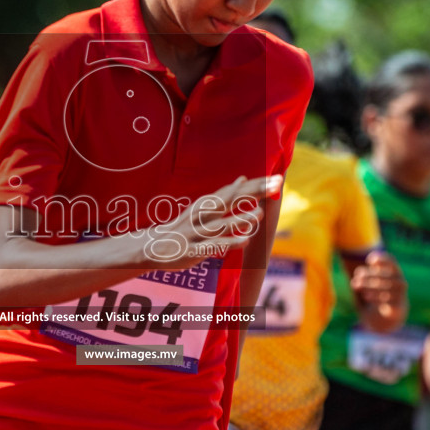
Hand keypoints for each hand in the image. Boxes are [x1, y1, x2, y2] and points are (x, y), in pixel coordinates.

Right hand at [151, 174, 277, 268]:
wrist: (152, 247)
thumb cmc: (183, 227)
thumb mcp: (201, 208)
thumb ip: (223, 195)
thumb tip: (243, 179)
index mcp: (206, 204)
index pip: (234, 191)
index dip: (256, 185)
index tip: (277, 178)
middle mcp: (202, 215)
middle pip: (230, 201)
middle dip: (253, 193)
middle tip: (276, 185)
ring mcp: (197, 233)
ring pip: (221, 225)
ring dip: (240, 219)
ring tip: (258, 214)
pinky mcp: (193, 251)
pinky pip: (213, 246)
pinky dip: (228, 243)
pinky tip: (244, 241)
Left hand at [352, 250, 407, 332]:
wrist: (389, 313)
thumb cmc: (377, 291)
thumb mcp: (370, 281)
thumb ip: (364, 275)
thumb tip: (358, 273)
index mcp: (395, 272)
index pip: (391, 261)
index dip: (382, 259)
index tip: (369, 261)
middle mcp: (400, 281)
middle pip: (386, 275)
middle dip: (369, 275)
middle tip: (356, 278)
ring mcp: (401, 294)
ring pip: (387, 288)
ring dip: (370, 286)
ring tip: (358, 286)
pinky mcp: (398, 306)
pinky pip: (389, 301)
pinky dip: (376, 298)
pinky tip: (366, 296)